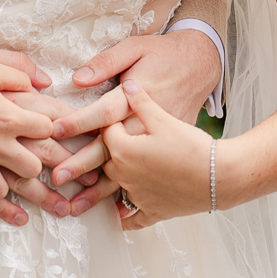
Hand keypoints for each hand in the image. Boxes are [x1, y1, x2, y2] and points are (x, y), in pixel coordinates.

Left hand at [44, 29, 219, 205]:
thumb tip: (81, 77)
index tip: (53, 129)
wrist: (223, 128)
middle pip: (100, 158)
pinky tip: (112, 218)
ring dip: (93, 196)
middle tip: (55, 177)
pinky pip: (138, 210)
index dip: (73, 123)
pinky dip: (125, 215)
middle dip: (76, 166)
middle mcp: (137, 155)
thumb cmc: (189, 97)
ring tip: (73, 207)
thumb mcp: (145, 59)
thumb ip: (111, 67)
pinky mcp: (163, 197)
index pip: (97, 121)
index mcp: (134, 122)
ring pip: (114, 186)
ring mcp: (149, 179)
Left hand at [102, 81, 214, 229]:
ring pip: (115, 186)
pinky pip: (131, 218)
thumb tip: (128, 85)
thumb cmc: (192, 146)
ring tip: (111, 172)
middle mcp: (125, 176)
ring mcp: (137, 196)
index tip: (110, 118)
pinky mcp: (153, 211)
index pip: (105, 132)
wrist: (219, 176)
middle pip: (106, 159)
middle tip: (114, 141)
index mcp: (123, 150)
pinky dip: (124, 217)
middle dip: (110, 149)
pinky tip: (119, 217)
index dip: (109, 123)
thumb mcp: (164, 118)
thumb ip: (141, 102)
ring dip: (113, 179)